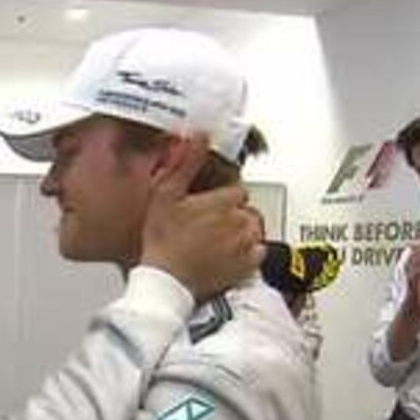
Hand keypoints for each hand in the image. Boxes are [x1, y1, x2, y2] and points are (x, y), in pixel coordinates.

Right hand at [138, 134, 263, 301]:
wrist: (166, 283)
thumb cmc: (162, 242)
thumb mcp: (165, 195)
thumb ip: (186, 163)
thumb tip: (199, 136)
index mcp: (223, 200)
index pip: (236, 190)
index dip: (220, 199)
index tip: (207, 209)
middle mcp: (239, 221)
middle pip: (245, 210)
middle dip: (231, 216)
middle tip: (207, 228)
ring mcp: (245, 244)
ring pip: (253, 229)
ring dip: (240, 233)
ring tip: (216, 243)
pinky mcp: (247, 266)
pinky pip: (257, 253)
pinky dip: (246, 253)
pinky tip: (226, 256)